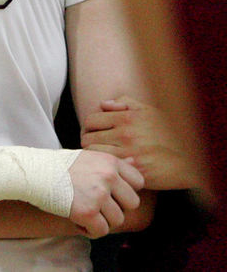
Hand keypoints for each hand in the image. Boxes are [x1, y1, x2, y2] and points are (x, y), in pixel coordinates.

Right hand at [68, 150, 142, 237]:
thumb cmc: (61, 165)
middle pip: (132, 203)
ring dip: (102, 220)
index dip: (126, 190)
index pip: (138, 181)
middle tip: (98, 204)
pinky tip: (78, 220)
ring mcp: (99, 194)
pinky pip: (102, 231)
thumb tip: (134, 161)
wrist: (36, 172)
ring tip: (86, 211)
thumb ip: (113, 163)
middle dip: (117, 207)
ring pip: (118, 219)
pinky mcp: (87, 211)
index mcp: (109, 161)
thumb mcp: (88, 157)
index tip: (111, 193)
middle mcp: (108, 176)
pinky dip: (90, 230)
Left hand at [81, 95, 197, 190]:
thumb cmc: (166, 132)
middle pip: (87, 138)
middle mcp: (125, 135)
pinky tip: (108, 167)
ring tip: (99, 156)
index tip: (92, 131)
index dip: (88, 126)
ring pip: (93, 155)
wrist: (187, 158)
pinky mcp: (132, 171)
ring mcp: (128, 154)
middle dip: (87, 140)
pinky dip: (103, 167)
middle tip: (92, 145)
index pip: (90, 120)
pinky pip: (107, 168)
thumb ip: (124, 102)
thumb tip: (103, 104)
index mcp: (126, 118)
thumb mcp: (148, 110)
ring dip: (93, 155)